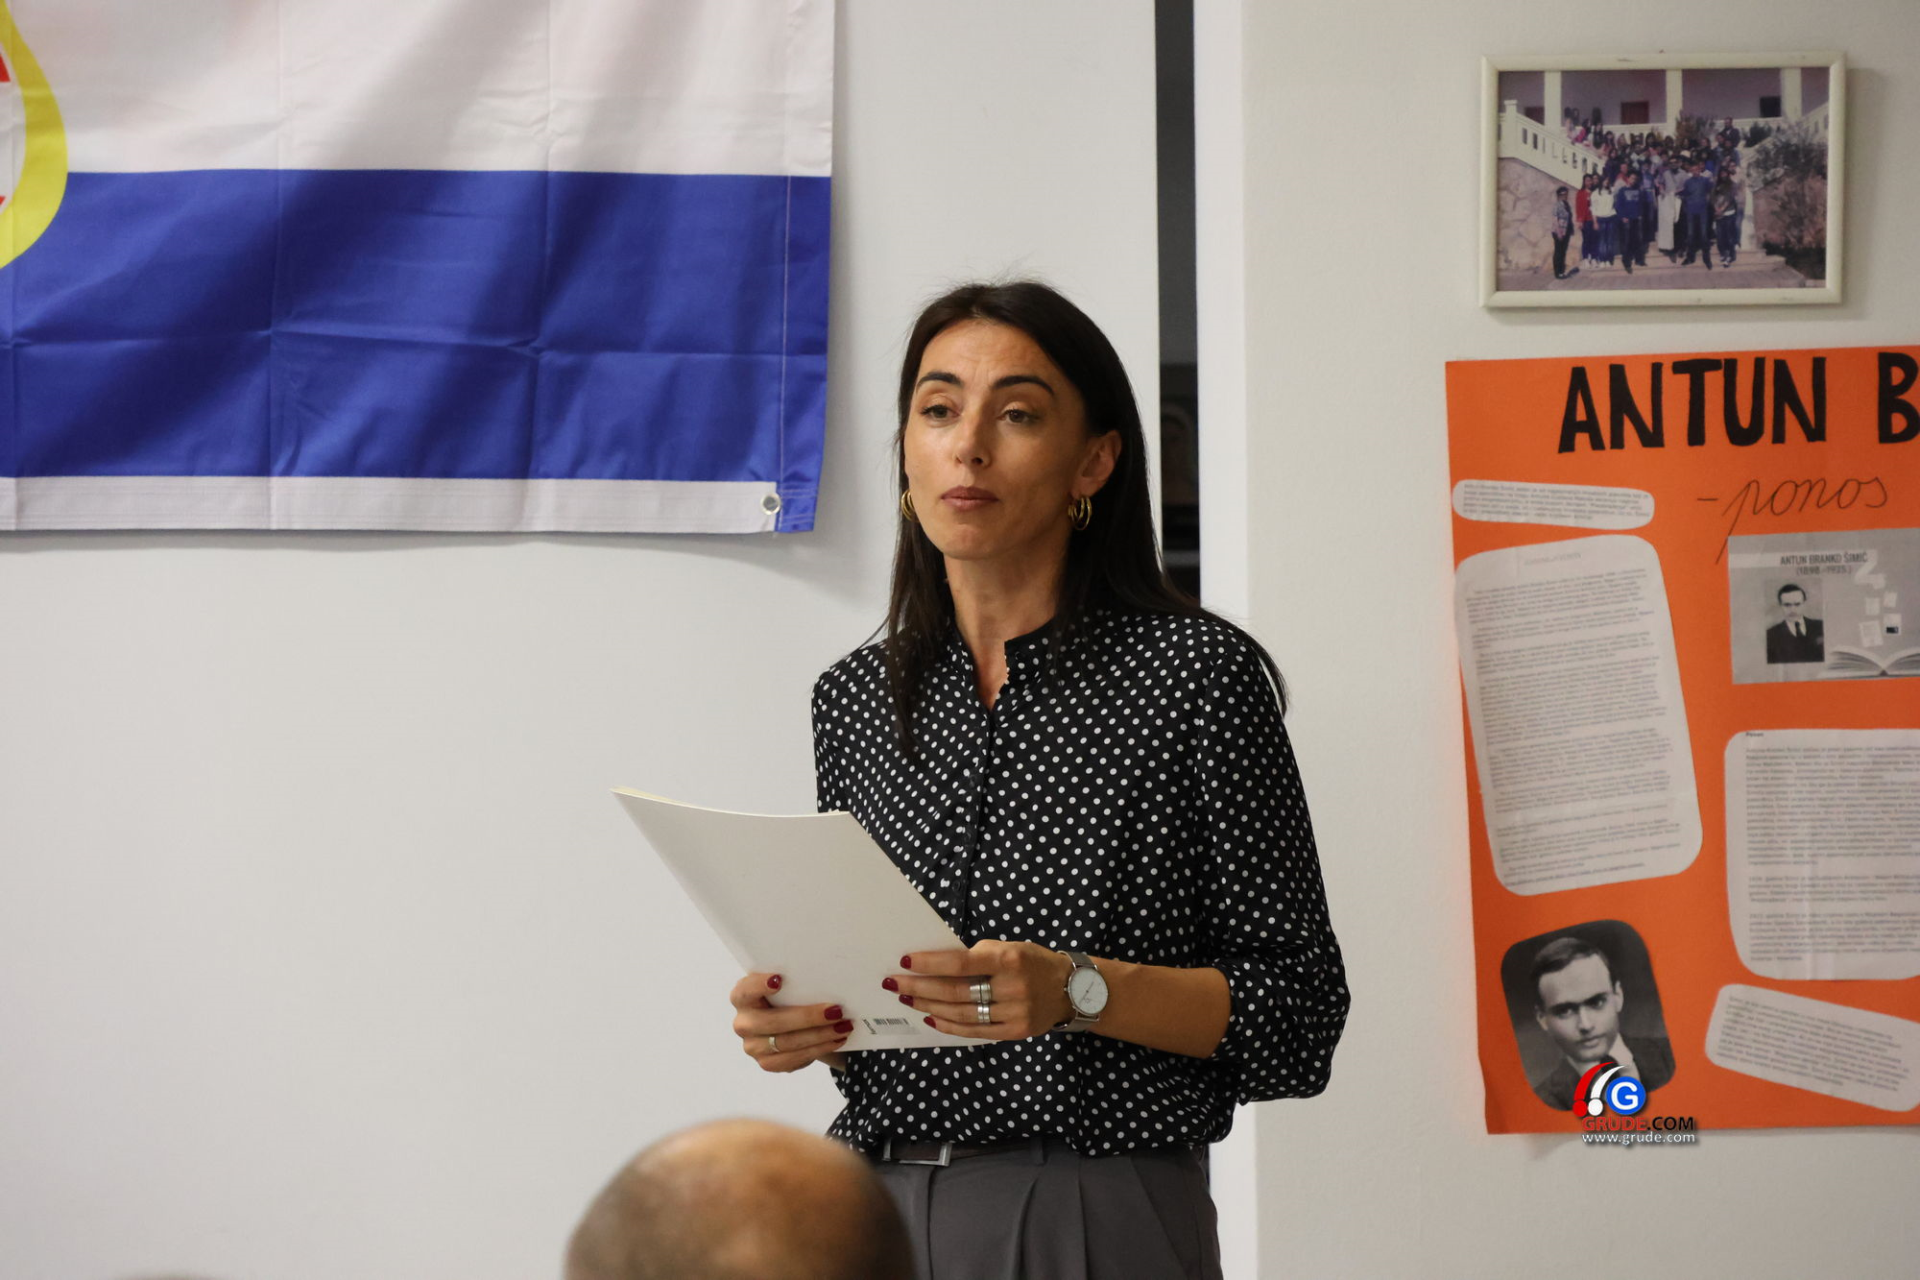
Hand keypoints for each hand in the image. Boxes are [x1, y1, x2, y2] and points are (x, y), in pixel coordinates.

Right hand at [729, 972, 851, 1072]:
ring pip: (787, 1043)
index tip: (778, 980)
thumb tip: (833, 975)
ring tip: (843, 1027)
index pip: (745, 991)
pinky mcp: (767, 1063)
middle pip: (773, 1022)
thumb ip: (796, 981)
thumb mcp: (789, 986)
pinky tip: (835, 1040)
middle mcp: (743, 1023)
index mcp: (742, 997)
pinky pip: (794, 1059)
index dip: (758, 986)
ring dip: (820, 1035)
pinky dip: (818, 1049)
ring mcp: (753, 1046)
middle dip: (808, 1017)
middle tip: (836, 1011)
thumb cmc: (789, 998)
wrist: (789, 1025)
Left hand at [887, 940, 1073, 1040]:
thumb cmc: (1032, 962)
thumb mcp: (1010, 947)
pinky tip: (931, 1016)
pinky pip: (974, 1031)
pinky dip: (949, 1025)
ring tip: (908, 998)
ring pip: (962, 1013)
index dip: (930, 964)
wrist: (1071, 989)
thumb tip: (937, 964)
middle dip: (921, 987)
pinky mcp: (1014, 1032)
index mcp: (1009, 959)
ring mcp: (1014, 1013)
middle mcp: (1012, 987)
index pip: (960, 963)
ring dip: (929, 1006)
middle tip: (895, 983)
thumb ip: (978, 956)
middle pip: (956, 991)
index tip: (905, 961)